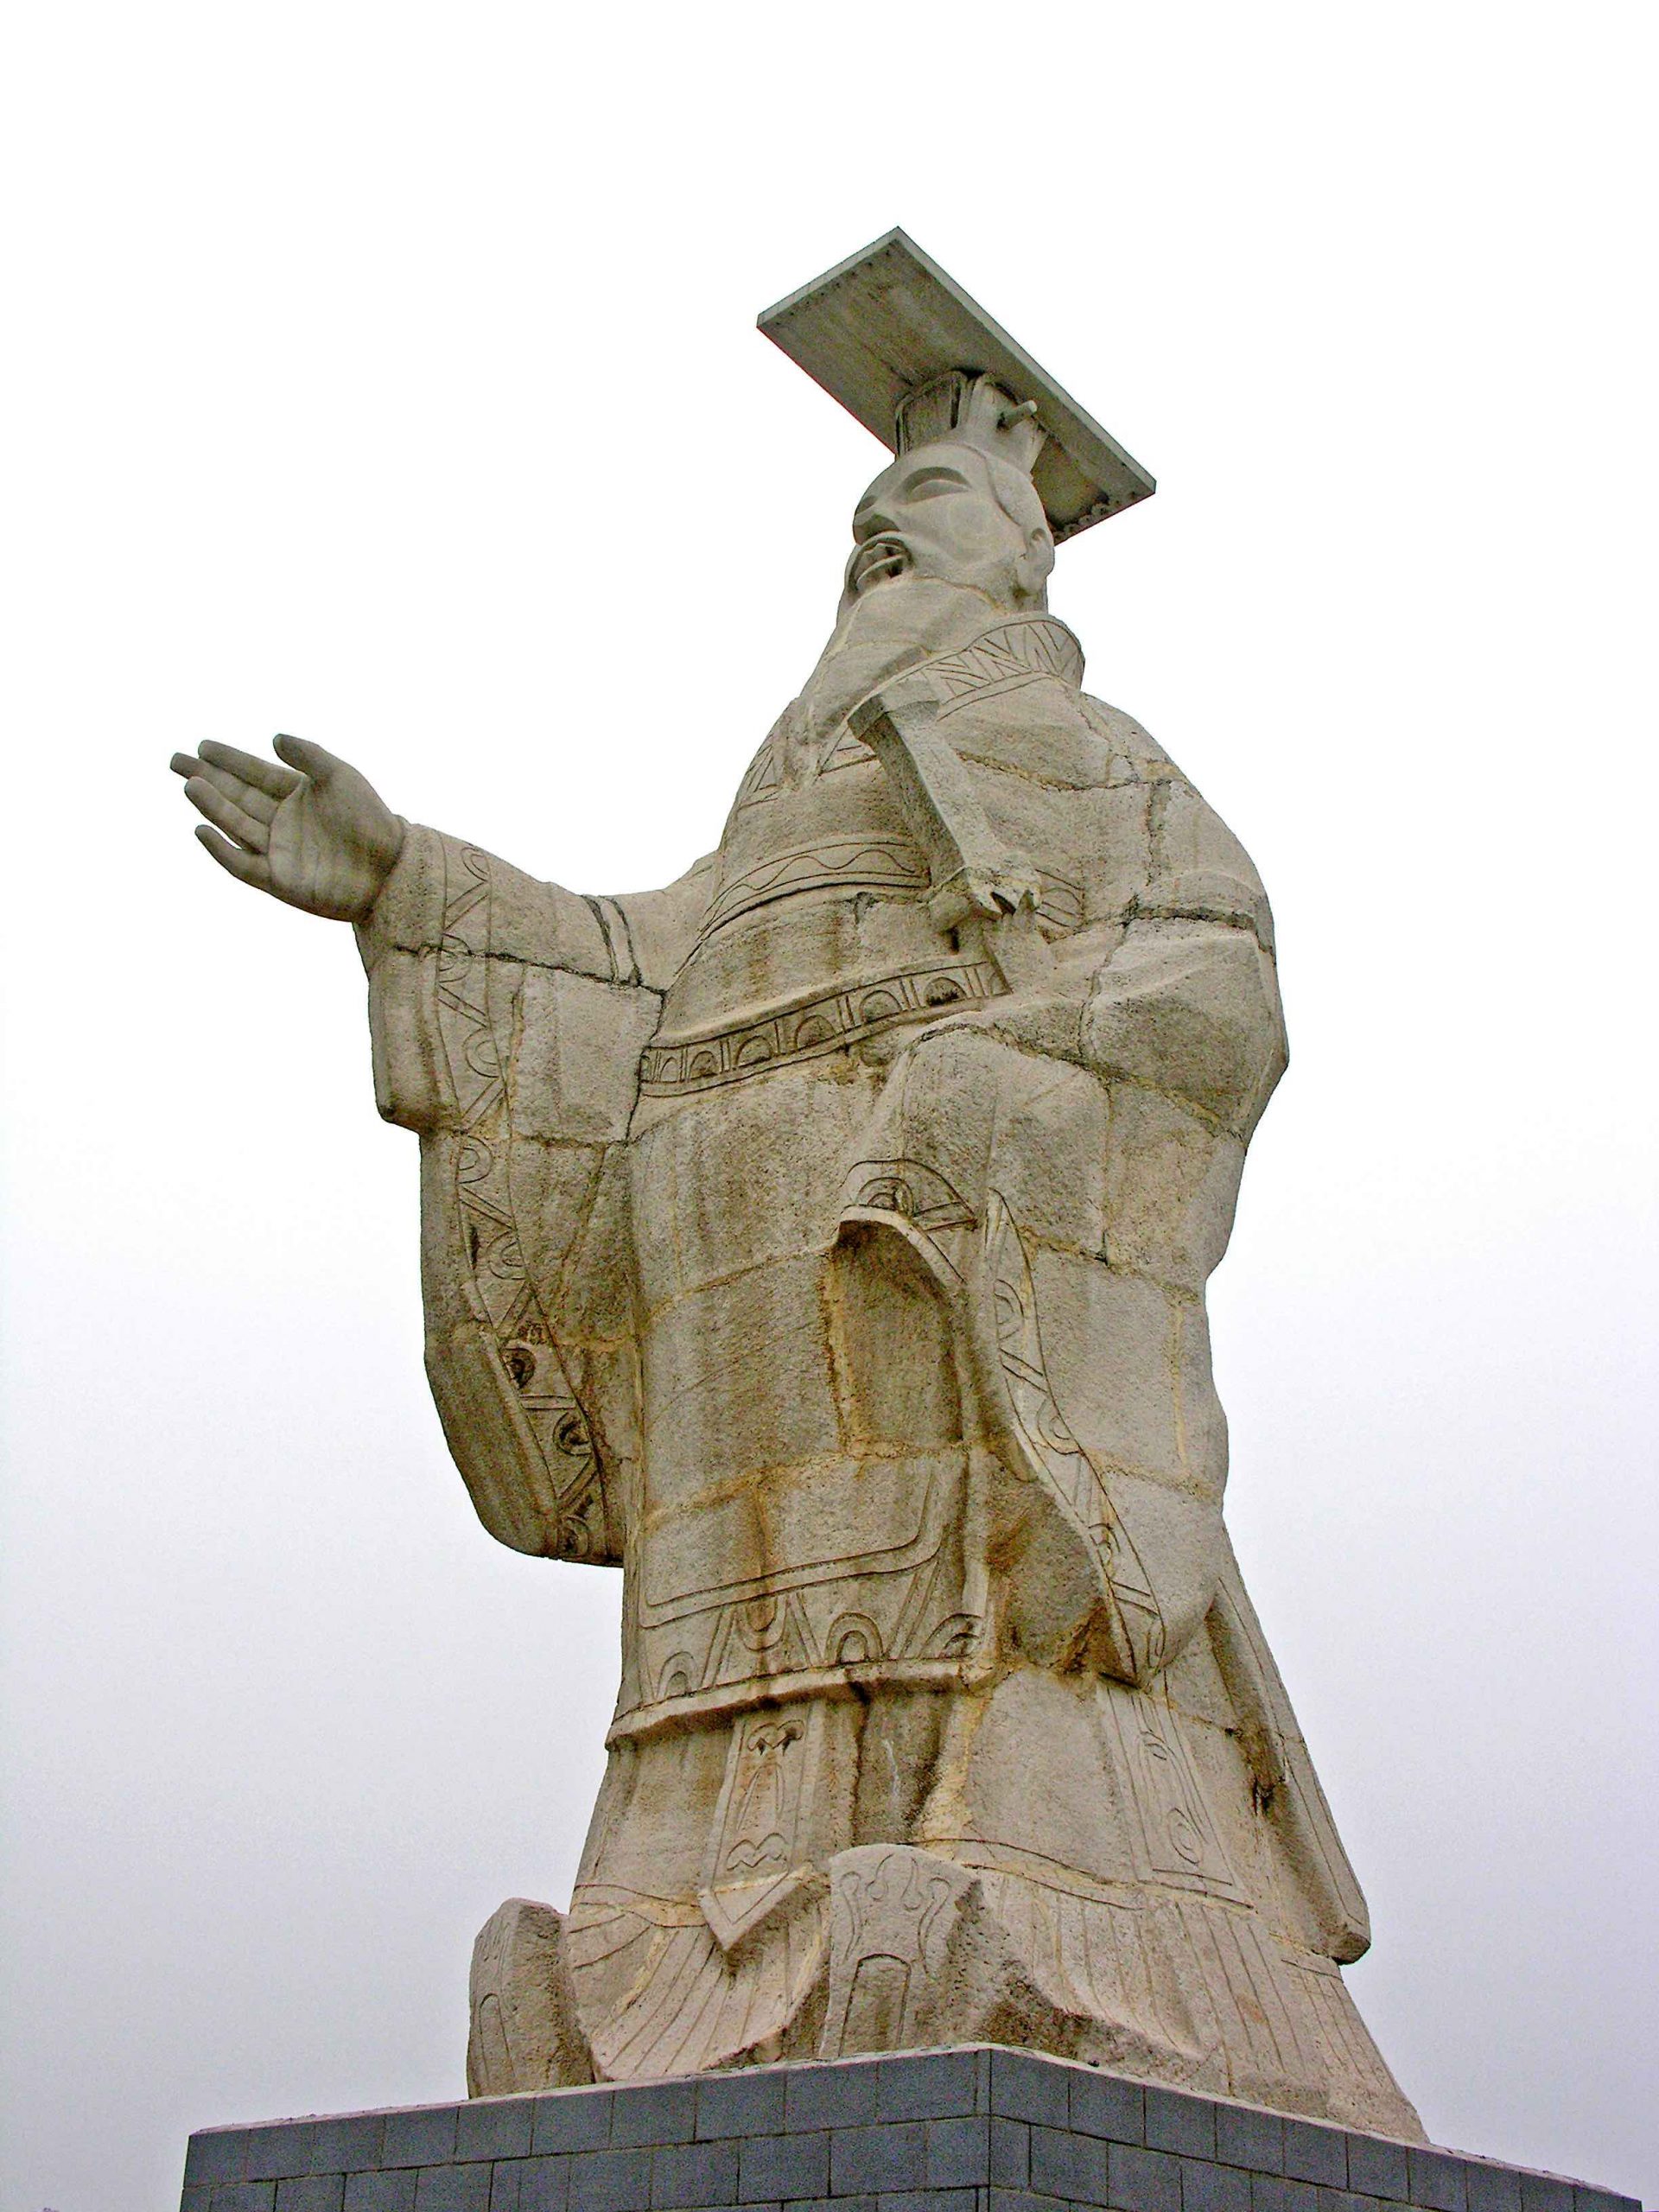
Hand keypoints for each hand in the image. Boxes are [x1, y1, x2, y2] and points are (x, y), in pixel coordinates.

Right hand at [169, 735, 404, 921]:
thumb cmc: (371, 821)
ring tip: (190, 784)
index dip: (229, 759)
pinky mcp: (279, 880)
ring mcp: (279, 851)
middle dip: (207, 778)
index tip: (202, 745)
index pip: (254, 773)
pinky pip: (242, 864)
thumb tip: (273, 738)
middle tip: (175, 760)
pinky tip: (202, 830)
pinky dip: (221, 849)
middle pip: (236, 796)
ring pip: (235, 825)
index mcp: (298, 795)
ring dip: (211, 806)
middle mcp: (283, 822)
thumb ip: (308, 755)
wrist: (391, 869)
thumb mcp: (341, 777)